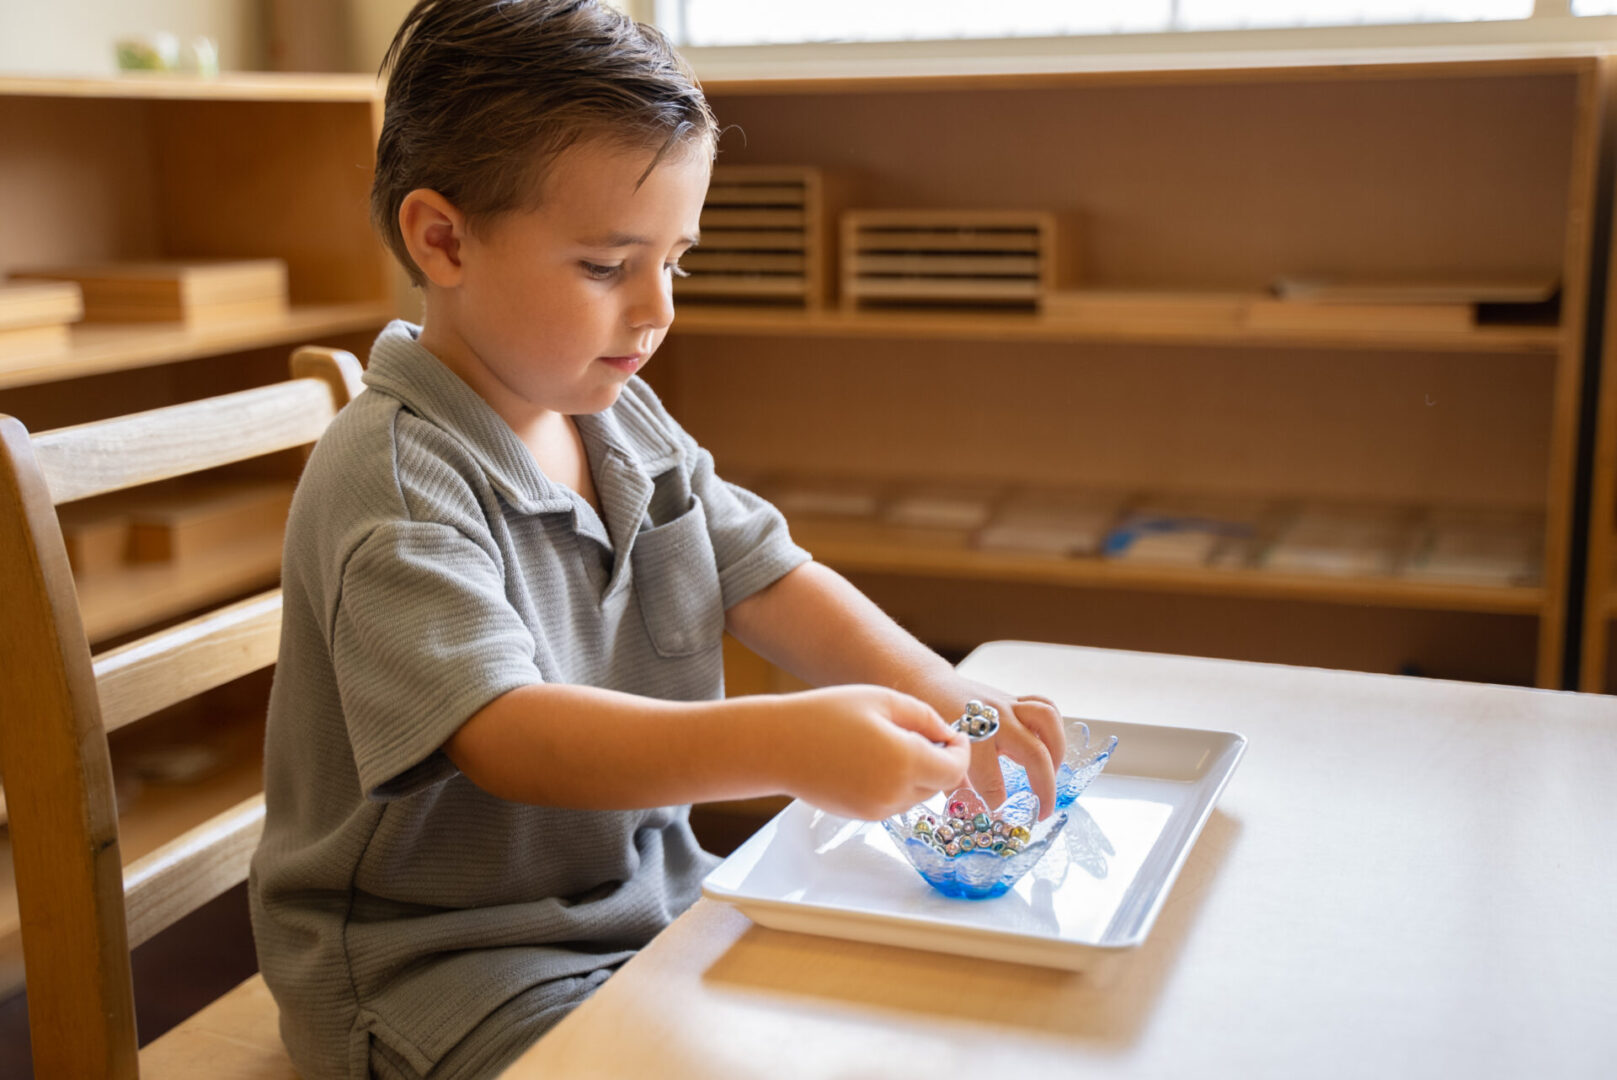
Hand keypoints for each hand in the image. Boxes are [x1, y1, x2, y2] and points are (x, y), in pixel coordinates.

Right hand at [777, 685, 970, 819]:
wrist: (776, 746)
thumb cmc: (824, 715)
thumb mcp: (883, 700)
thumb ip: (925, 717)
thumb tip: (947, 735)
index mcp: (905, 760)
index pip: (956, 769)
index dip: (960, 751)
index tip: (952, 735)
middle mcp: (895, 792)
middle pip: (939, 784)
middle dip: (939, 760)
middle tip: (920, 733)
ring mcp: (877, 810)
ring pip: (918, 796)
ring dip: (918, 773)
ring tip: (890, 743)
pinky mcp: (861, 817)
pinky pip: (894, 802)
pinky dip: (896, 784)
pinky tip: (872, 760)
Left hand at [913, 676, 1066, 818]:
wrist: (930, 687)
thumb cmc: (933, 725)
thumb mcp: (938, 758)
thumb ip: (955, 785)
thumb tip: (971, 816)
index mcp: (971, 738)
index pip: (992, 782)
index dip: (998, 805)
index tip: (1000, 820)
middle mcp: (994, 719)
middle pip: (1033, 753)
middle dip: (1044, 788)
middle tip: (1043, 812)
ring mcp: (1008, 705)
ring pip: (1047, 719)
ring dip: (1058, 750)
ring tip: (1053, 774)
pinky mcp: (1016, 699)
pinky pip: (1046, 707)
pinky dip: (1054, 729)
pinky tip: (1050, 750)